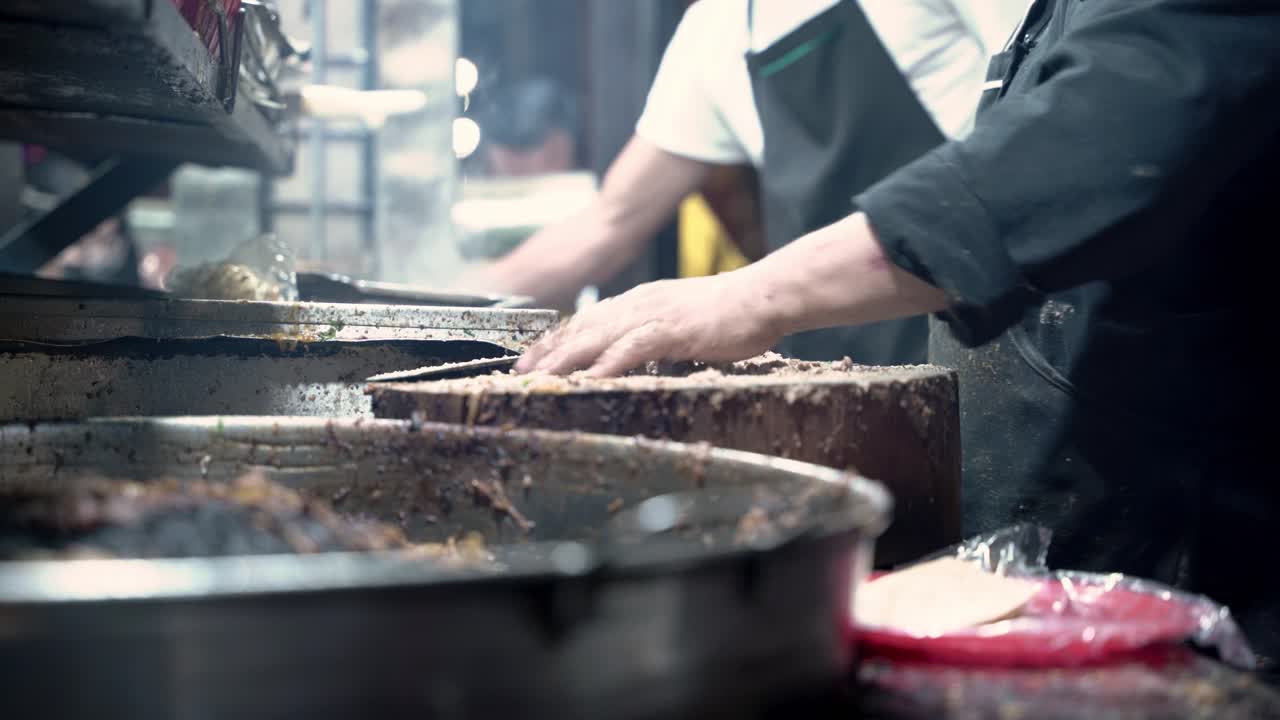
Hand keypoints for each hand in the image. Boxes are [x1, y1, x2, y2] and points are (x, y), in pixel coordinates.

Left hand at [515, 270, 780, 376]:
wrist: (762, 296)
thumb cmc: (730, 314)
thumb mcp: (681, 323)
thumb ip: (656, 336)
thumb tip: (638, 356)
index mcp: (640, 302)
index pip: (587, 321)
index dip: (557, 340)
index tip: (532, 357)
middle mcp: (639, 303)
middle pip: (582, 327)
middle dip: (549, 350)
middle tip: (520, 371)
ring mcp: (654, 314)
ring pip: (598, 336)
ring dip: (567, 358)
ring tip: (542, 377)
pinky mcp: (673, 328)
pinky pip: (634, 346)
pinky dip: (609, 362)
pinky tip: (592, 377)